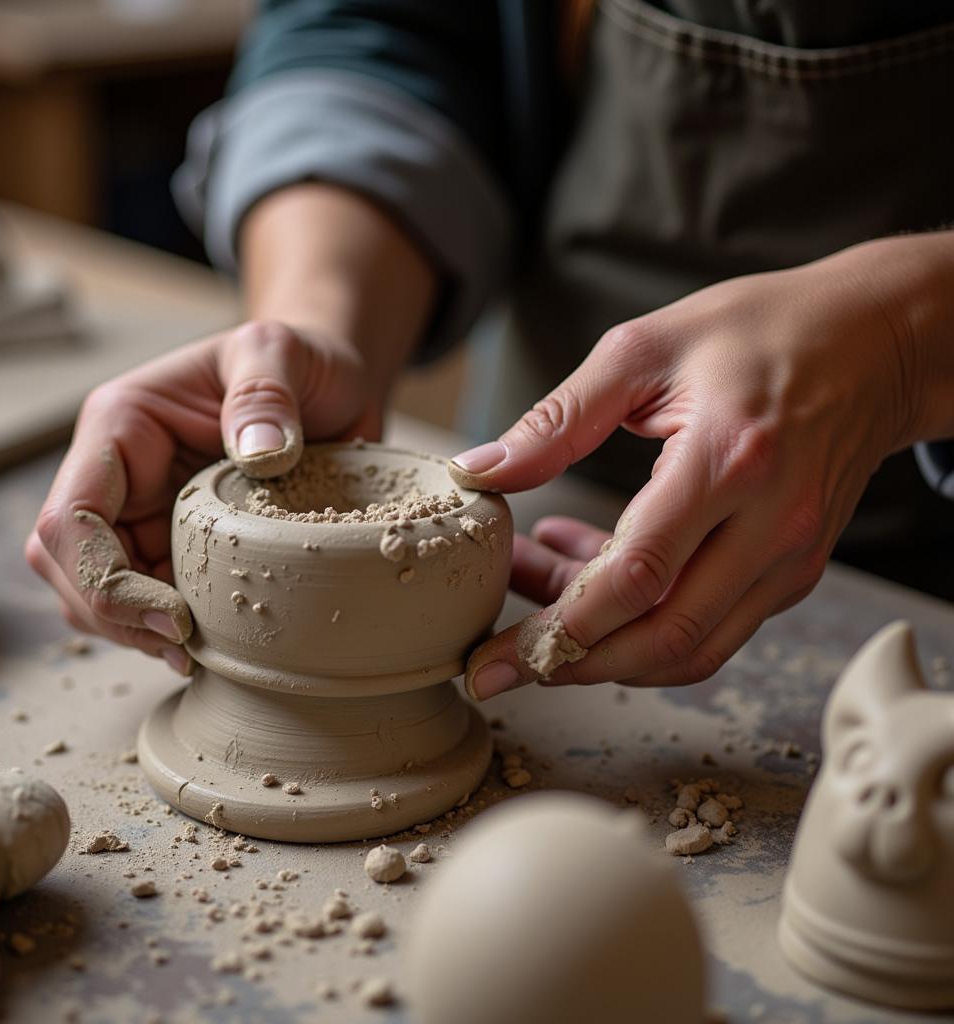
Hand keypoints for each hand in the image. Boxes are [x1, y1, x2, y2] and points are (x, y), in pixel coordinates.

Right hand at [26, 321, 375, 672]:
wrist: (329, 385)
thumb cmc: (299, 361)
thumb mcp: (283, 352)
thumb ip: (265, 392)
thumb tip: (261, 454)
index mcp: (122, 425)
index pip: (71, 516)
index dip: (103, 578)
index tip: (173, 615)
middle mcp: (120, 474)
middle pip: (70, 565)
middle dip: (114, 614)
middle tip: (183, 646)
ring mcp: (146, 511)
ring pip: (99, 591)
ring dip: (135, 631)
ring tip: (195, 654)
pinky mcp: (179, 542)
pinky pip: (151, 596)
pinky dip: (167, 628)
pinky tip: (209, 646)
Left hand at [454, 244, 923, 697]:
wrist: (874, 342)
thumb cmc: (759, 331)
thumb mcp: (644, 351)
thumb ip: (558, 419)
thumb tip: (480, 472)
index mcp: (729, 461)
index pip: (636, 578)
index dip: (557, 631)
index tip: (492, 660)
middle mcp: (770, 526)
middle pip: (664, 639)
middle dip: (572, 663)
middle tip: (504, 658)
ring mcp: (789, 558)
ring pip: (689, 648)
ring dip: (604, 646)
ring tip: (537, 597)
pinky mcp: (793, 570)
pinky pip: (710, 622)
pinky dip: (642, 619)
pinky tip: (589, 568)